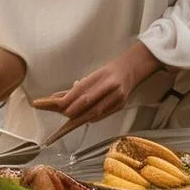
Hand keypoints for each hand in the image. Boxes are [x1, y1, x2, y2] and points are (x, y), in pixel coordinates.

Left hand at [32, 42, 161, 124]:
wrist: (130, 70)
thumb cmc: (108, 72)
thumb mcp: (92, 75)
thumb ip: (78, 87)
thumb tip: (59, 96)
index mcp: (101, 76)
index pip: (82, 89)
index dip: (70, 98)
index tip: (59, 104)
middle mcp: (110, 86)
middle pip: (89, 101)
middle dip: (75, 109)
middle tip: (64, 113)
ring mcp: (117, 96)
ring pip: (97, 110)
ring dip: (83, 116)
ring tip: (72, 118)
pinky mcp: (121, 105)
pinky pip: (105, 114)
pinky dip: (93, 118)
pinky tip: (85, 119)